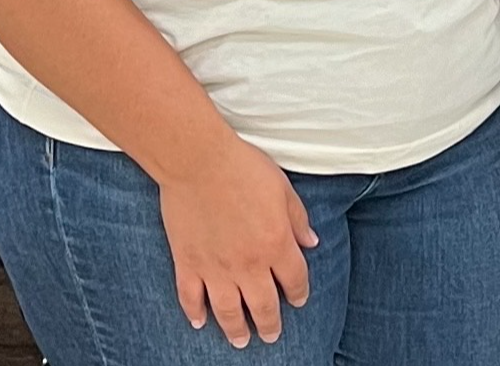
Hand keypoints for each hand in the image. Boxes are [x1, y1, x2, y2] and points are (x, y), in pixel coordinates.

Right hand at [158, 129, 316, 348]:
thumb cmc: (243, 166)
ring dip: (236, 330)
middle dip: (270, 324)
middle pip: (263, 306)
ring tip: (241, 340)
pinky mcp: (188, 263)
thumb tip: (312, 242)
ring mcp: (216, 268)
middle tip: (271, 335)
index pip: (294, 280)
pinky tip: (199, 322)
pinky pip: (191, 298)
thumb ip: (297, 219)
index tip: (298, 300)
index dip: (298, 293)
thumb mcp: (282, 187)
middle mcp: (248, 264)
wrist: (198, 159)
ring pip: (228, 312)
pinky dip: (195, 314)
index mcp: (275, 244)